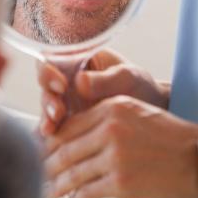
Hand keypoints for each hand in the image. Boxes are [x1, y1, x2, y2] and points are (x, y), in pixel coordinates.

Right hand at [38, 49, 170, 135]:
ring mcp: (66, 100)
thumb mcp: (128, 78)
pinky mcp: (68, 121)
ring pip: (46, 106)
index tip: (61, 84)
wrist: (152, 114)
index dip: (50, 70)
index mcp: (79, 58)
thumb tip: (80, 82)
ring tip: (52, 129)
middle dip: (48, 98)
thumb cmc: (140, 87)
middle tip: (58, 112)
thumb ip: (105, 79)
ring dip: (47, 117)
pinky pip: (54, 125)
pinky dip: (51, 133)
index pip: (54, 58)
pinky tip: (51, 140)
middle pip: (45, 84)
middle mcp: (67, 78)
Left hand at [43, 95, 197, 197]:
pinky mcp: (121, 183)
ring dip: (56, 185)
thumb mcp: (138, 114)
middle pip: (65, 148)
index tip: (41, 149)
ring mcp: (114, 156)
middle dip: (47, 163)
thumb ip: (106, 120)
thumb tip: (77, 138)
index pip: (70, 125)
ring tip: (46, 191)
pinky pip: (88, 192)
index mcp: (112, 107)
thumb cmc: (173, 138)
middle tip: (36, 172)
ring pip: (72, 172)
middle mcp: (110, 129)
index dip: (50, 140)